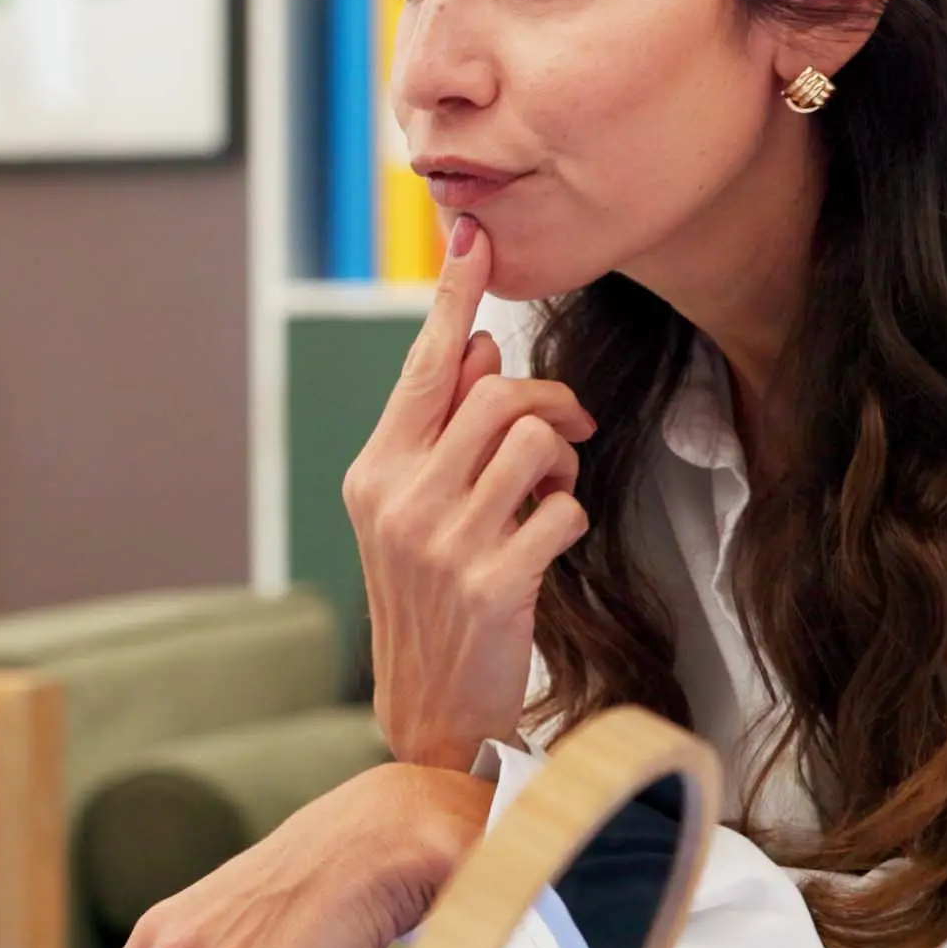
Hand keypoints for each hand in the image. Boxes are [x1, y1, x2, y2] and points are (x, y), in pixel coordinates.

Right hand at [345, 218, 592, 772]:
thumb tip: (476, 350)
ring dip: (563, 460)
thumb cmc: (433, 600)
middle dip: (552, 403)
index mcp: (376, 471)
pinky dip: (570, 518)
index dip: (455, 298)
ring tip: (550, 493)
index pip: (423, 367)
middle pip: (500, 394)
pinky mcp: (493, 581)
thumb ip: (441, 434)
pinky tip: (550, 545)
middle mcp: (401, 498)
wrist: (429, 709)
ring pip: (537, 441)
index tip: (473, 238)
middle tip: (569, 430)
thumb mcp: (415, 513)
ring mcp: (443, 541)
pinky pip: (565, 508)